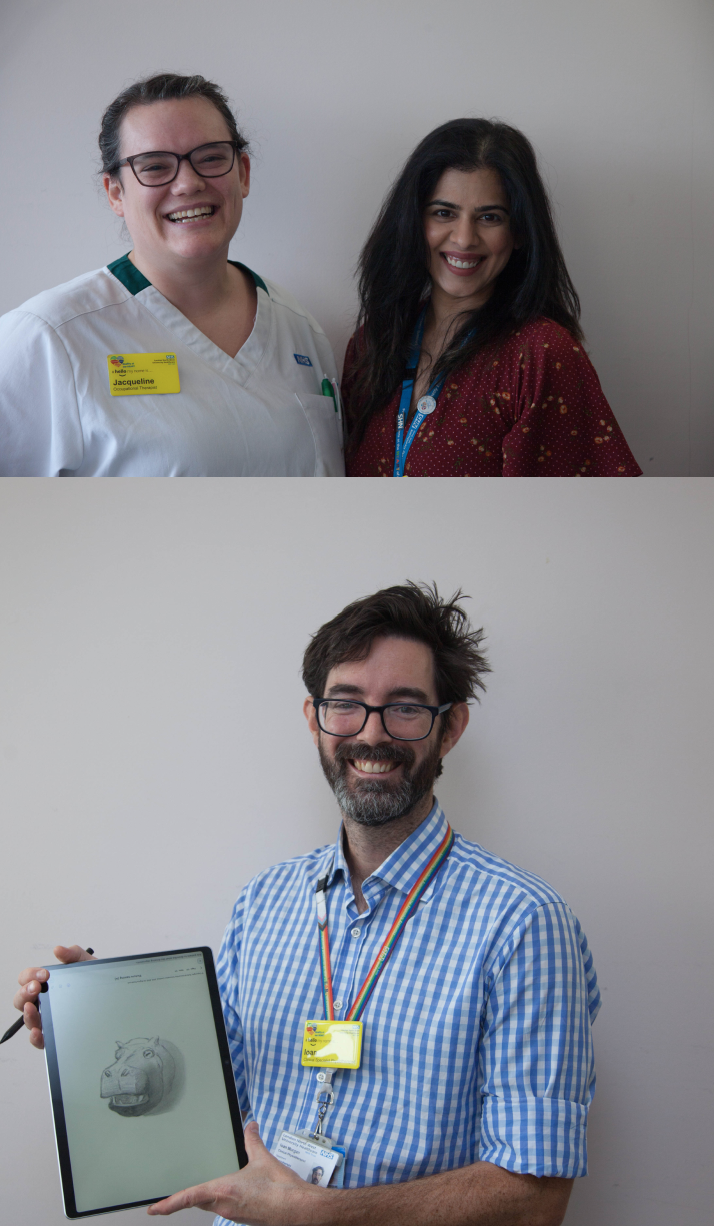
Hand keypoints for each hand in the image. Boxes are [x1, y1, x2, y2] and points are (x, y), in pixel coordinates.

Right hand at [13, 945, 94, 1048]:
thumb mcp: (86, 965)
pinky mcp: (55, 1036)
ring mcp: (48, 1019)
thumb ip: (73, 954)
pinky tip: (38, 1032)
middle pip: (22, 999)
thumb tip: (58, 950)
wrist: (114, 999)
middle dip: (25, 991)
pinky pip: (40, 1040)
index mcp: (47, 984)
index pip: (28, 979)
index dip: (31, 974)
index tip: (45, 974)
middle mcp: (44, 1001)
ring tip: (32, 1007)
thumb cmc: (96, 983)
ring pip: (29, 1019)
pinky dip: (35, 1037)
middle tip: (37, 987)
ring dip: (28, 1013)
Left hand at [147, 1120, 317, 1223]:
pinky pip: (224, 1208)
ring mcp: (233, 1214)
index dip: (169, 1204)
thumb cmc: (280, 1189)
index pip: (189, 1197)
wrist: (297, 1209)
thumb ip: (253, 1140)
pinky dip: (219, 1200)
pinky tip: (227, 1193)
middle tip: (166, 1201)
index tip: (154, 1209)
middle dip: (184, 1200)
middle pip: (197, 1202)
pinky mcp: (242, 1218)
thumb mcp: (263, 1158)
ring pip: (210, 1205)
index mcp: (224, 1191)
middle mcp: (224, 1206)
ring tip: (196, 1192)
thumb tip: (250, 1125)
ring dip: (204, 1199)